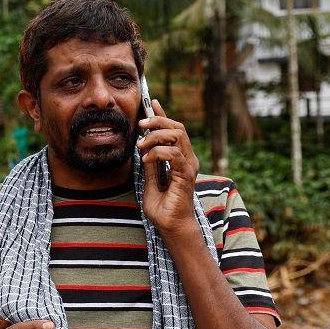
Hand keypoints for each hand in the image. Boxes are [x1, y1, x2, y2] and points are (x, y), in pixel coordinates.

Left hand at [135, 98, 200, 236]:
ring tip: (141, 148)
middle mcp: (187, 159)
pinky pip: (174, 154)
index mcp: (180, 158)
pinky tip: (146, 160)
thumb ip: (149, 163)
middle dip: (158, 121)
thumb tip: (142, 146)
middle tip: (140, 126)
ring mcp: (189, 166)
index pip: (173, 130)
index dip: (163, 115)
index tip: (151, 102)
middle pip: (177, 128)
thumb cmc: (162, 206)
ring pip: (177, 136)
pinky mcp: (186, 175)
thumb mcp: (149, 179)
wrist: (170, 225)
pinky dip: (158, 153)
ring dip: (156, 137)